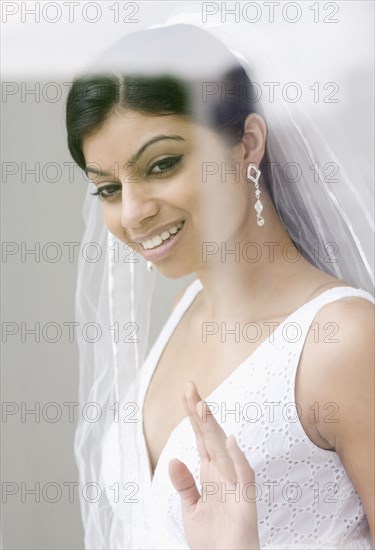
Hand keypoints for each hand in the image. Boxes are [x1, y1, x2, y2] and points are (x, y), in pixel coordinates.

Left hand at [169, 381, 259, 549]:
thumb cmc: (213, 540)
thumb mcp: (191, 510)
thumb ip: (184, 485)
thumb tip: (174, 460)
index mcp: (210, 473)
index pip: (200, 437)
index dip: (193, 416)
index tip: (186, 393)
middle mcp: (222, 474)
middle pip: (209, 437)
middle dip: (199, 412)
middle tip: (189, 387)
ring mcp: (234, 485)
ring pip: (222, 450)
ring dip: (212, 428)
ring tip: (202, 406)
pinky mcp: (245, 502)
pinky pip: (243, 477)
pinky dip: (238, 459)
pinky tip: (230, 440)